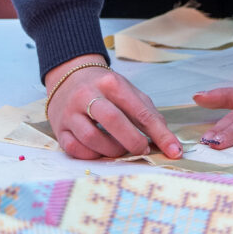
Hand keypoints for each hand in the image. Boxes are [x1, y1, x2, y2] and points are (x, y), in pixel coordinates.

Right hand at [44, 58, 181, 160]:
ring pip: (91, 137)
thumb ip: (149, 116)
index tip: (174, 150)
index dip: (160, 134)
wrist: (69, 78)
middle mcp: (87, 95)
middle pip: (112, 120)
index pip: (140, 111)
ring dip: (112, 150)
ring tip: (121, 150)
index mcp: (111, 83)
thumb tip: (169, 144)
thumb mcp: (130, 93)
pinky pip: (75, 149)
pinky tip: (100, 152)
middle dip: (133, 141)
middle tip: (143, 151)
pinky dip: (92, 155)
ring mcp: (70, 112)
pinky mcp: (59, 129)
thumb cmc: (105, 89)